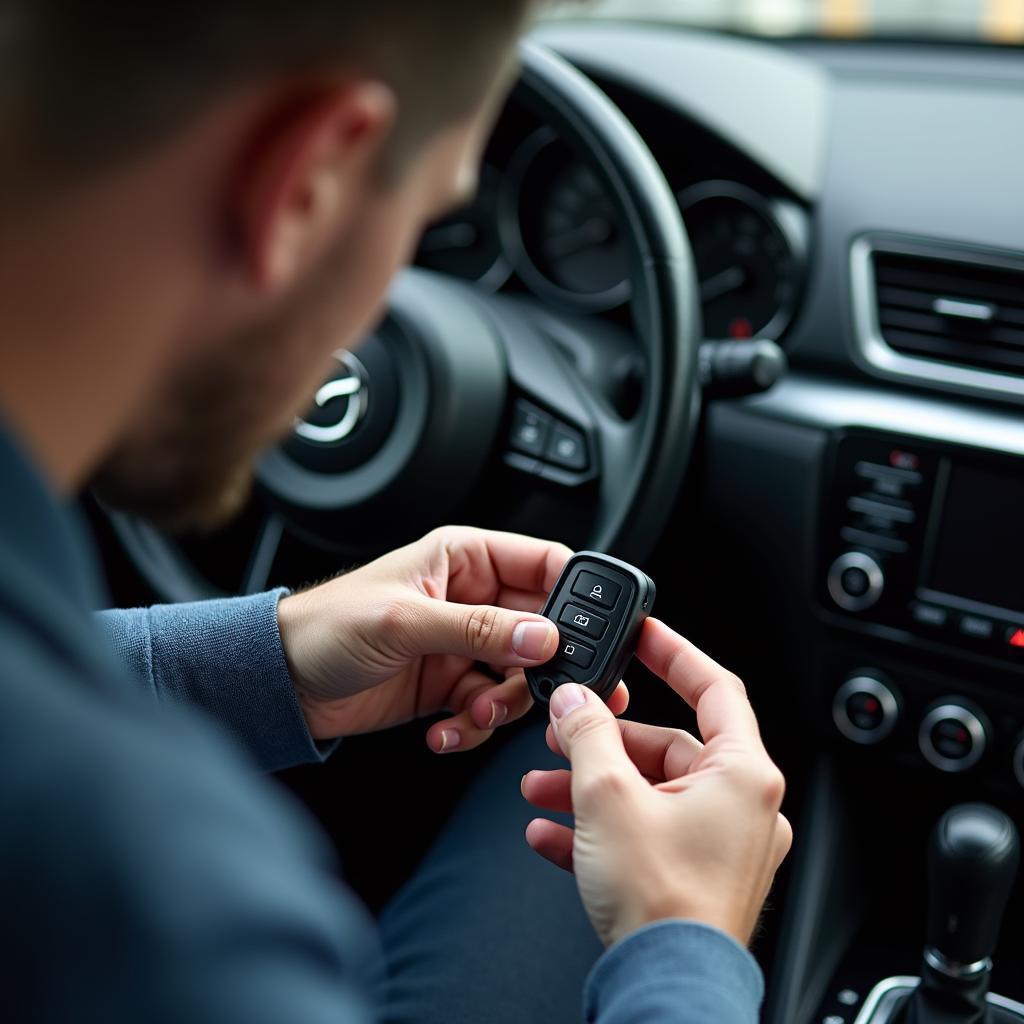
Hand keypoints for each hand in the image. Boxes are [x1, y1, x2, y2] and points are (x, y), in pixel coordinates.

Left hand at [277, 526, 628, 752]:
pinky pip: (488, 708)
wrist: (282, 683)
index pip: (544, 565)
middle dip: (547, 665)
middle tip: (552, 692)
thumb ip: (479, 629)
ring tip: (474, 714)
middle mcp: (472, 598)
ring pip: (520, 675)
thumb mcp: (405, 622)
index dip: (575, 598)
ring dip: (505, 704)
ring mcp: (463, 645)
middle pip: (543, 628)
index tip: (590, 636)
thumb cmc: (326, 627)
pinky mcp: (450, 685)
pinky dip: (475, 727)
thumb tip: (545, 636)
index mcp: (465, 559)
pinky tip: (446, 731)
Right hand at [522, 618, 790, 948]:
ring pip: (648, 792)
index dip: (675, 653)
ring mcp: (721, 846)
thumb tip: (575, 700)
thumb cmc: (661, 902)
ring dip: (590, 787)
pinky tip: (551, 833)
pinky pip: (643, 835)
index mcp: (742, 775)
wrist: (665, 992)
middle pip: (666, 746)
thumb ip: (588, 734)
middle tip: (563, 734)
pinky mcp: (696, 879)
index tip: (644, 634)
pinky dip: (599, 829)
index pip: (715, 687)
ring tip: (542, 789)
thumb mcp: (608, 796)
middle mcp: (742, 807)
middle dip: (603, 741)